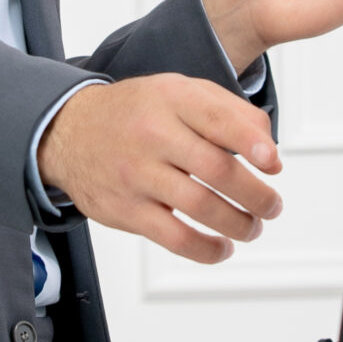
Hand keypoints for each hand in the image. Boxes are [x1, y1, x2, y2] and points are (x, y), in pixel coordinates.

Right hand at [37, 74, 283, 262]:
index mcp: (171, 99)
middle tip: (271, 205)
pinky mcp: (125, 210)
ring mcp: (137, 174)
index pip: (218, 120)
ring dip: (238, 224)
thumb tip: (269, 149)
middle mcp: (152, 134)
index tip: (273, 163)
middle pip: (216, 169)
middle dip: (256, 194)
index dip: (253, 144)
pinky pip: (174, 238)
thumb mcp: (181, 91)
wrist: (69, 131)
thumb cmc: (137, 112)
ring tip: (252, 226)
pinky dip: (206, 250)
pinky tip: (222, 247)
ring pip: (200, 207)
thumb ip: (231, 112)